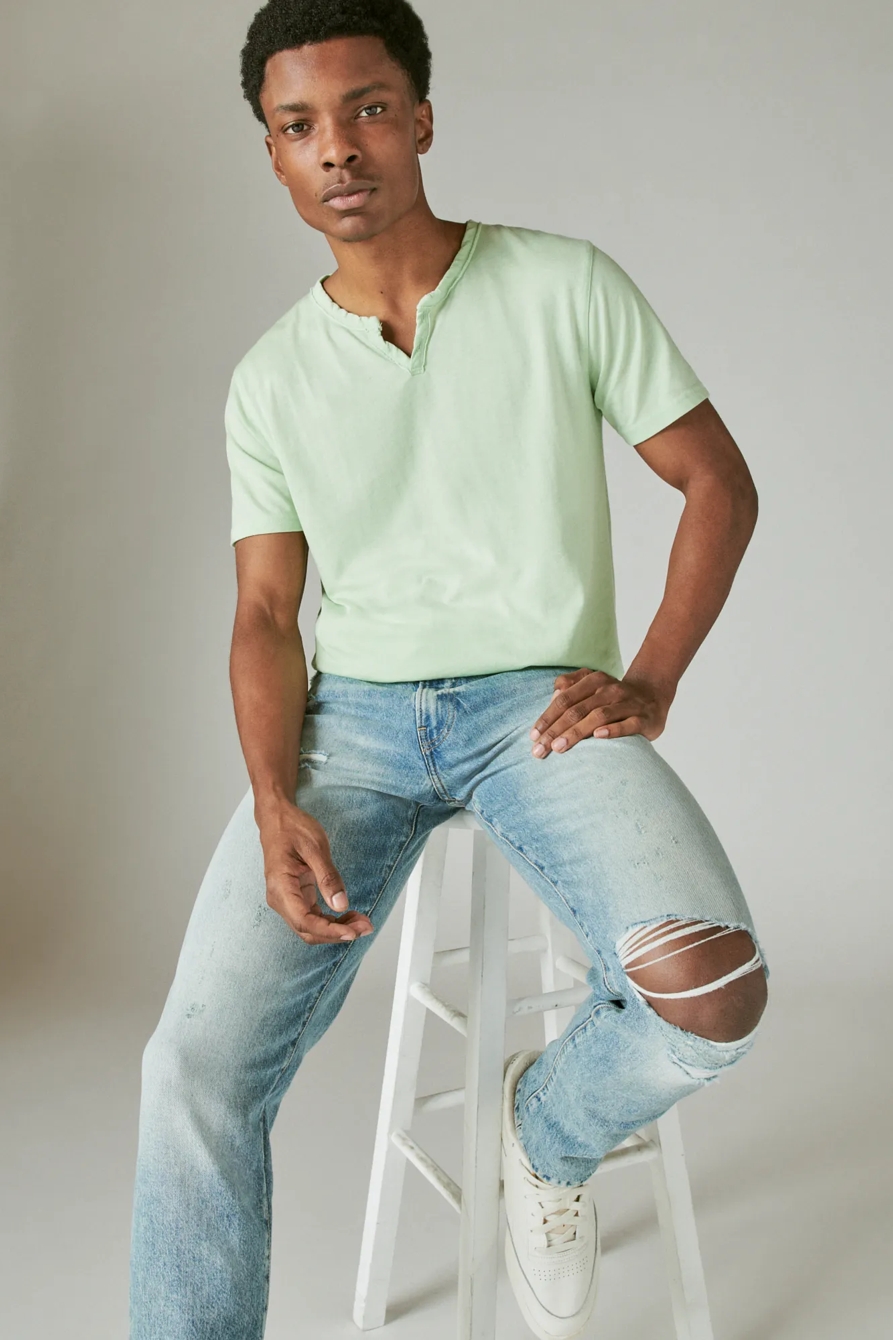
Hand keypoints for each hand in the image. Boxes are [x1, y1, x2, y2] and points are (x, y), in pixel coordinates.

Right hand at [256, 799, 373, 943]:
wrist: (277, 819)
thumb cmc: (292, 828)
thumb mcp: (315, 847)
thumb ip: (328, 877)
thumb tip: (340, 904)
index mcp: (281, 886)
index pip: (304, 920)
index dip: (329, 931)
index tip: (352, 932)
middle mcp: (280, 898)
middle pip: (307, 930)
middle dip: (337, 934)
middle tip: (365, 927)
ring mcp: (286, 900)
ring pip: (310, 927)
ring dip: (335, 929)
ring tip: (361, 922)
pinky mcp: (295, 897)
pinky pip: (312, 917)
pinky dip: (330, 921)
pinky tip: (347, 915)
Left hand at [529, 668, 674, 756]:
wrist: (653, 697)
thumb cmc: (613, 698)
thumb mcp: (591, 686)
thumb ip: (570, 688)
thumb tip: (553, 697)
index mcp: (594, 680)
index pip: (565, 699)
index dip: (547, 717)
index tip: (533, 736)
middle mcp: (610, 689)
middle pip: (577, 709)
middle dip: (556, 730)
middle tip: (540, 749)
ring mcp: (628, 703)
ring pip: (599, 716)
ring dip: (576, 732)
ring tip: (559, 747)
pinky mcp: (644, 718)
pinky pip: (628, 724)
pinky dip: (613, 730)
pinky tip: (598, 737)